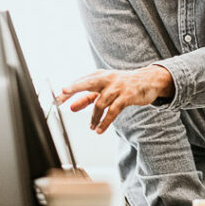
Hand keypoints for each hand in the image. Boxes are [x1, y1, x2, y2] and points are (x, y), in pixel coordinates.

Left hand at [57, 65, 173, 132]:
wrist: (148, 81)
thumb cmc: (122, 85)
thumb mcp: (104, 89)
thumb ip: (87, 98)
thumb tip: (71, 107)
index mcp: (99, 76)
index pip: (80, 83)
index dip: (68, 90)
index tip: (56, 98)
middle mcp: (107, 79)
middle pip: (88, 83)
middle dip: (74, 87)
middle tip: (62, 92)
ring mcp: (117, 87)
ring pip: (100, 103)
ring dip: (94, 118)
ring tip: (91, 127)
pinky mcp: (126, 96)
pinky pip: (113, 111)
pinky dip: (104, 122)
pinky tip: (99, 129)